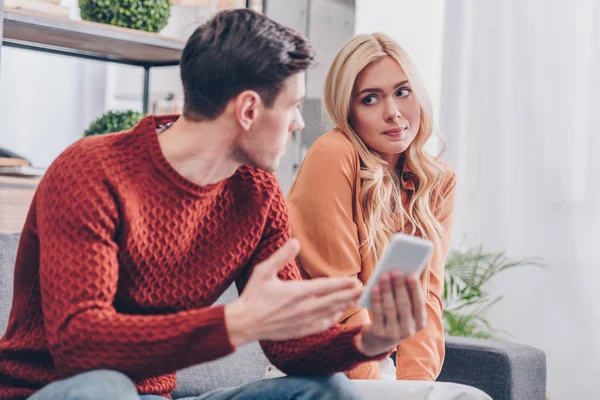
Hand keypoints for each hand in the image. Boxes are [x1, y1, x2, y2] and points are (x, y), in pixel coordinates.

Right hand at [225, 239, 361, 345]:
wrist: (245, 323)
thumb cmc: (253, 295)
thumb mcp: (264, 271)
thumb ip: (281, 256)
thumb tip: (295, 241)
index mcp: (297, 292)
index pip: (326, 287)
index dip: (342, 284)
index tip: (355, 280)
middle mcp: (303, 308)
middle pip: (333, 301)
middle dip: (350, 294)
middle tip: (363, 288)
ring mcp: (303, 321)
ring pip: (330, 313)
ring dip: (345, 305)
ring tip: (357, 298)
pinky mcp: (301, 331)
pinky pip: (322, 325)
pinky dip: (333, 318)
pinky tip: (338, 313)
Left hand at [355, 271, 426, 356]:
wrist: (378, 341)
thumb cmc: (394, 319)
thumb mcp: (404, 313)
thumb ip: (406, 298)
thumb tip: (401, 276)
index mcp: (419, 323)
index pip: (419, 304)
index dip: (415, 289)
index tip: (411, 275)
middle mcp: (409, 330)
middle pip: (404, 304)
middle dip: (400, 286)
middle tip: (396, 271)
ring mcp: (393, 333)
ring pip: (390, 307)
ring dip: (387, 290)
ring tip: (384, 276)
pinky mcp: (379, 333)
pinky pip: (378, 312)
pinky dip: (376, 298)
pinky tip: (375, 288)